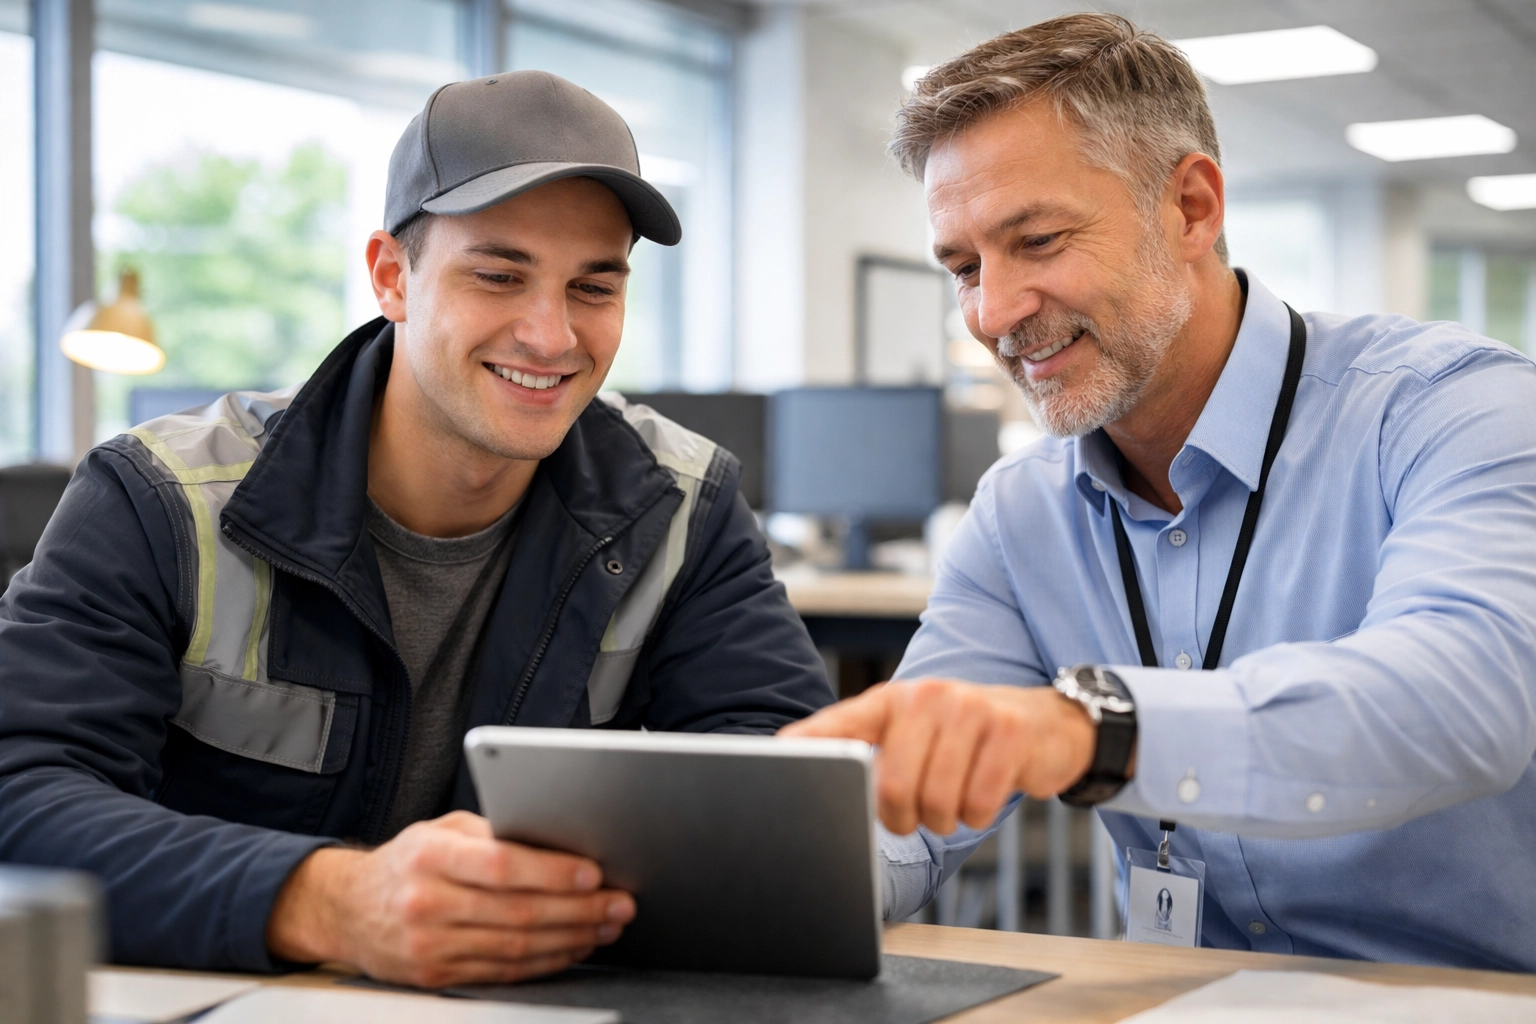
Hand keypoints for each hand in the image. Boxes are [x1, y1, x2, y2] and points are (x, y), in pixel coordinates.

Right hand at [266, 811, 634, 987]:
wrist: (347, 908)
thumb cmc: (408, 860)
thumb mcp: (442, 829)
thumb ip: (494, 834)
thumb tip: (560, 840)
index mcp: (430, 855)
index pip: (501, 865)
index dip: (552, 872)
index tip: (594, 874)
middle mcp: (426, 902)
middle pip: (517, 912)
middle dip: (579, 910)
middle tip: (618, 903)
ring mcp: (429, 945)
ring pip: (516, 947)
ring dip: (571, 938)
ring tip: (606, 925)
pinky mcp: (435, 976)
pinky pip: (503, 971)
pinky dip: (545, 961)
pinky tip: (572, 947)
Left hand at [781, 679, 1108, 834]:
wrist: (1045, 723)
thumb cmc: (965, 740)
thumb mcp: (915, 735)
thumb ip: (869, 753)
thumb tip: (816, 785)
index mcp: (891, 702)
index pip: (838, 725)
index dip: (807, 748)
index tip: (780, 760)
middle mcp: (924, 696)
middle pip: (892, 788)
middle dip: (903, 819)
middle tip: (919, 814)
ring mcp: (968, 708)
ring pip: (936, 802)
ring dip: (944, 820)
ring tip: (954, 801)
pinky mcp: (1008, 731)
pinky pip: (978, 804)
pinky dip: (978, 815)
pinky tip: (984, 792)